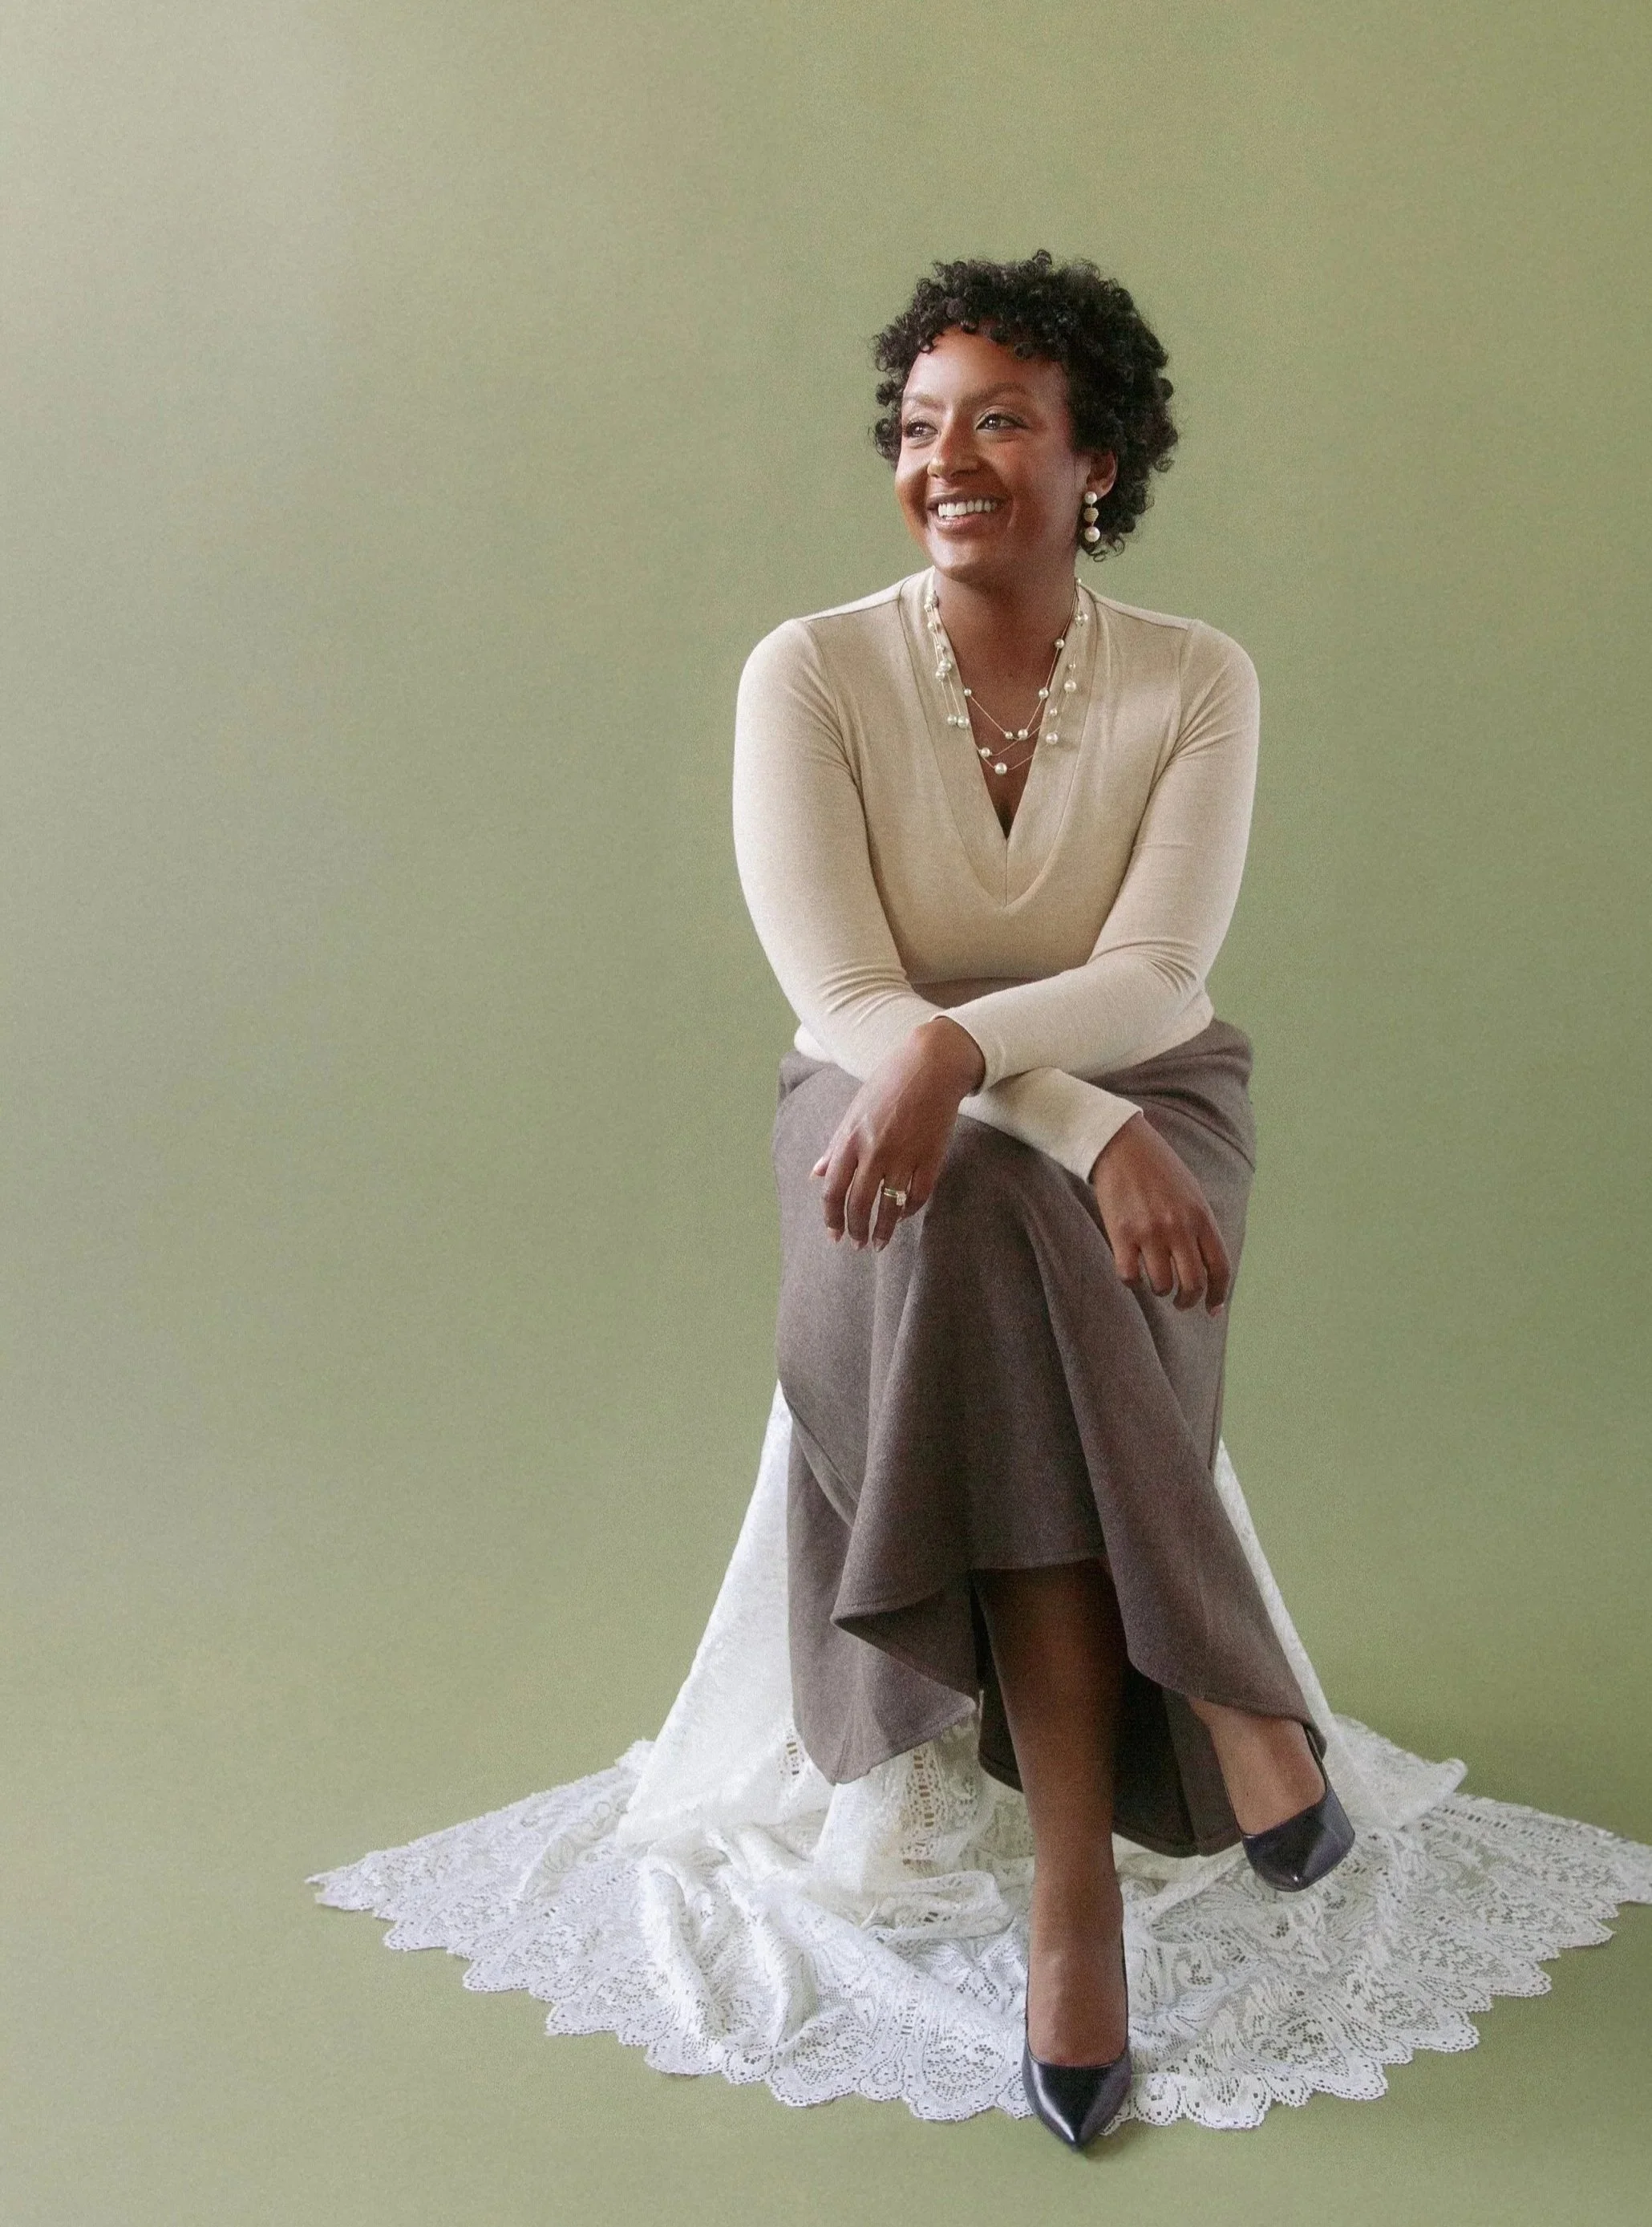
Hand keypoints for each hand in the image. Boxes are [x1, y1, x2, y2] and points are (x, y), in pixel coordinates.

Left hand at [811, 1017, 985, 1248]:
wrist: (931, 1065)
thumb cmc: (889, 1083)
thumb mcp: (854, 1110)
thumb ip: (836, 1146)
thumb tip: (816, 1173)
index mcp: (850, 1138)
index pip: (833, 1189)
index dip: (831, 1216)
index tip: (834, 1233)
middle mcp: (874, 1151)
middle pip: (859, 1203)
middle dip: (855, 1229)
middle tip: (857, 1245)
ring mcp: (904, 1155)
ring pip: (889, 1206)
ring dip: (882, 1230)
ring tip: (878, 1244)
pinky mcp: (931, 1157)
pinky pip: (918, 1195)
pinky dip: (909, 1210)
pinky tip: (903, 1216)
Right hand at [1089, 1113, 1231, 1315]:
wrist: (1122, 1144)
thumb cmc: (1158, 1169)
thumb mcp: (1191, 1194)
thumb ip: (1200, 1228)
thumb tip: (1205, 1267)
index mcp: (1201, 1217)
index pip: (1220, 1267)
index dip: (1218, 1295)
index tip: (1211, 1309)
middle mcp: (1178, 1227)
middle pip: (1193, 1283)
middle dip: (1188, 1301)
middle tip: (1180, 1302)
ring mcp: (1150, 1232)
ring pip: (1161, 1285)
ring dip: (1159, 1290)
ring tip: (1154, 1280)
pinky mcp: (1121, 1234)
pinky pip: (1130, 1276)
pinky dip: (1132, 1281)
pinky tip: (1132, 1270)